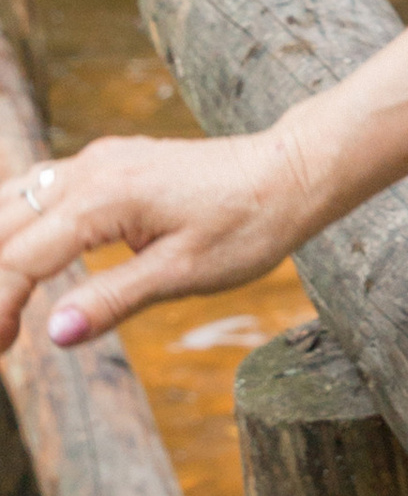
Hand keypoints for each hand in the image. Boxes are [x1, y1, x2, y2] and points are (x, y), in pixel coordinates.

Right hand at [0, 127, 319, 354]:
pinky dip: (19, 227)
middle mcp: (89, 170)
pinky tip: (20, 261)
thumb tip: (54, 335)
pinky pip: (41, 191)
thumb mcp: (183, 274)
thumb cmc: (248, 224)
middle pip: (3, 226)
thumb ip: (112, 301)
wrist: (291, 173)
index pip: (19, 257)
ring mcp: (96, 161)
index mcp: (102, 199)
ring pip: (13, 201)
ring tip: (3, 308)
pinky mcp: (108, 163)